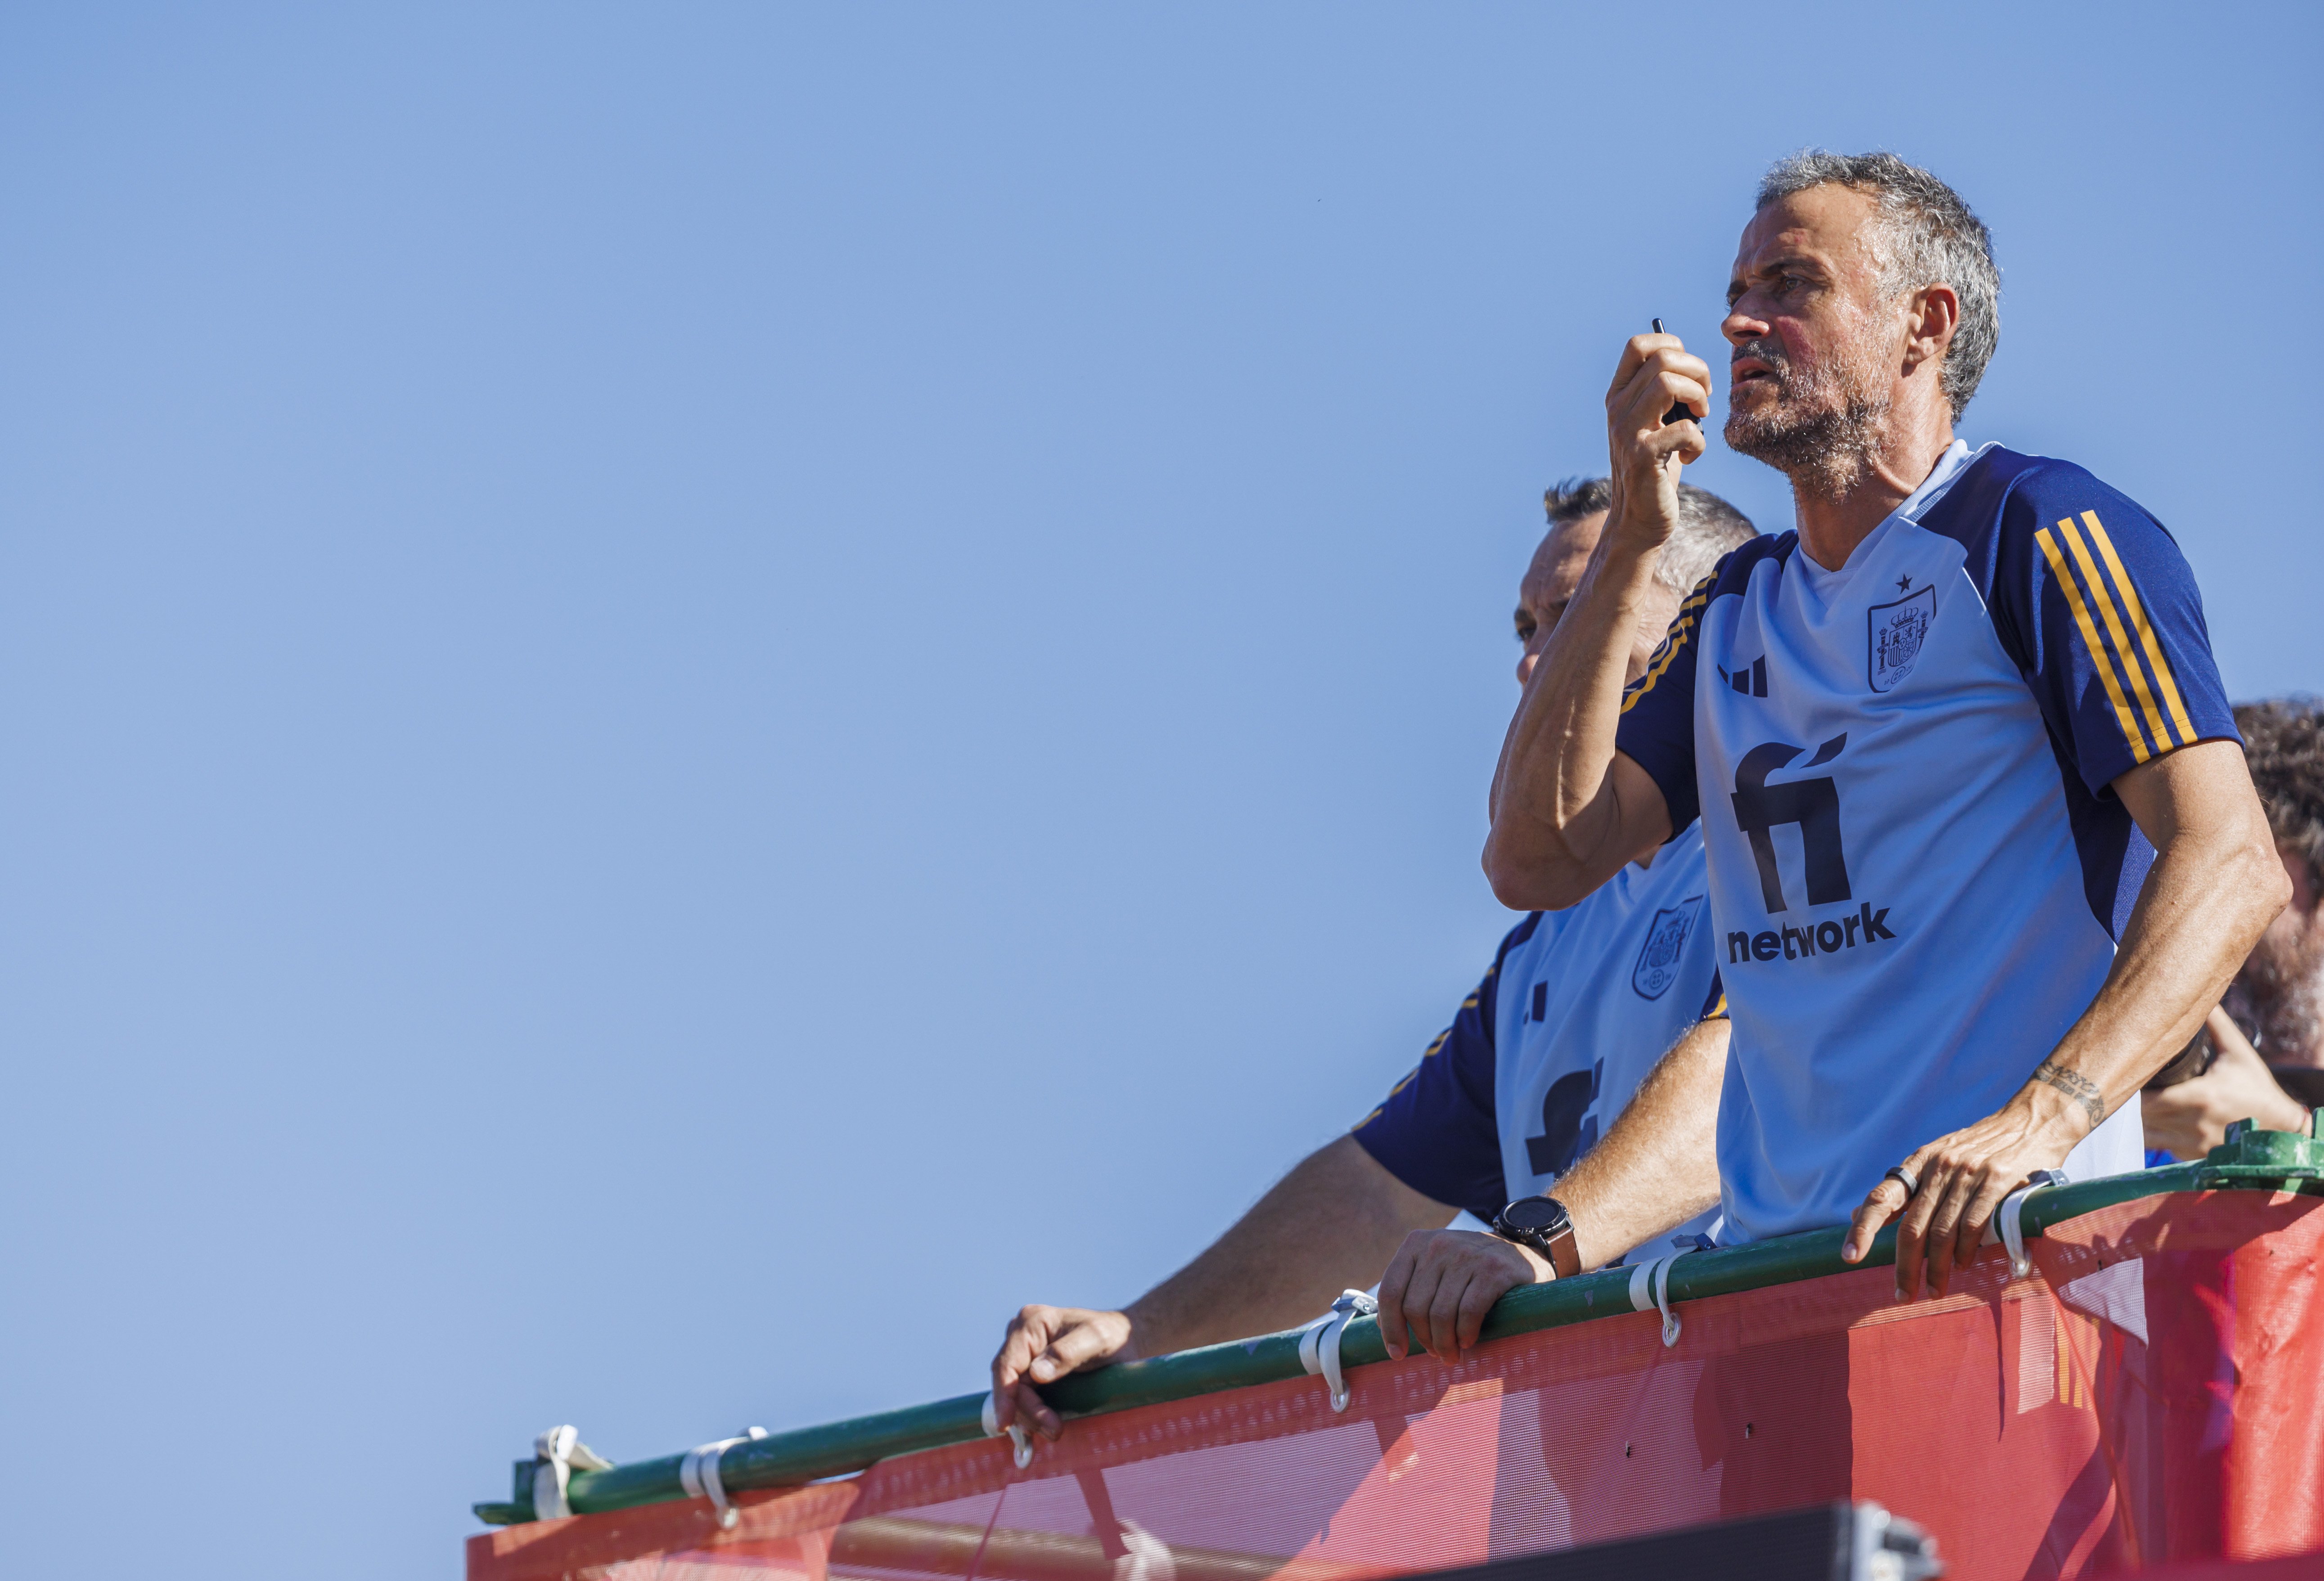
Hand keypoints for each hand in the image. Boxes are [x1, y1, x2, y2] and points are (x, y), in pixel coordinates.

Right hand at [989, 1305, 1134, 1439]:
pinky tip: (1045, 1426)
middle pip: (1009, 1384)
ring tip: (1056, 1430)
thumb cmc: (1113, 1336)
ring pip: (1014, 1395)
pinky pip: (1022, 1397)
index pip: (1007, 1364)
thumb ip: (1067, 1353)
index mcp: (1032, 1323)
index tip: (1006, 1423)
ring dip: (1031, 1417)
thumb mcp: (1097, 1339)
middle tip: (1055, 1431)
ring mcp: (1025, 1355)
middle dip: (1027, 1411)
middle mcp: (1021, 1337)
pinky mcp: (1030, 1372)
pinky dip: (1031, 1415)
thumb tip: (1036, 1374)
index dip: (1004, 1396)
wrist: (1125, 1343)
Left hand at [1376, 1229, 1551, 1364]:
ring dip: (1445, 1344)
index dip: (1390, 1327)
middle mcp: (1439, 1245)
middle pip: (1415, 1308)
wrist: (1522, 1253)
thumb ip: (1411, 1289)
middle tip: (1436, 1354)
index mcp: (1416, 1243)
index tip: (1396, 1353)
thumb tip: (1384, 1326)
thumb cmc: (1471, 1269)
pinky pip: (1468, 1313)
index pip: (1391, 1290)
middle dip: (1424, 1340)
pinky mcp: (1493, 1270)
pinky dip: (1465, 1334)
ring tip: (1452, 1355)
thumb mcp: (1436, 1267)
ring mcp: (1466, 1255)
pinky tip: (1468, 1341)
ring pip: (1441, 1314)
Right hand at [1602, 332, 1712, 550]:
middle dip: (1698, 372)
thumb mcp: (1654, 423)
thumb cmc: (1655, 467)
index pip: (1639, 345)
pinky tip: (1690, 456)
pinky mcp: (1642, 456)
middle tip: (1704, 400)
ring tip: (1699, 420)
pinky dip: (1699, 442)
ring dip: (1699, 398)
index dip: (1673, 347)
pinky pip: (1685, 428)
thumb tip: (1689, 363)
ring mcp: (1626, 431)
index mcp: (1618, 395)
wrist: (1638, 519)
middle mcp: (1617, 408)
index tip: (1689, 373)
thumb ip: (1662, 394)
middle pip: (1663, 359)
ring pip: (1670, 383)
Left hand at [1842, 1098, 2079, 1300]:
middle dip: (1905, 1266)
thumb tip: (1857, 1214)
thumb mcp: (1935, 1159)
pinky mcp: (1998, 1180)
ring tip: (1934, 1290)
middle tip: (1903, 1294)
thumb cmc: (1977, 1148)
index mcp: (1918, 1162)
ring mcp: (1968, 1173)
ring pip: (1942, 1232)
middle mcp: (1938, 1167)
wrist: (2028, 1123)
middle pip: (1912, 1227)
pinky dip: (1966, 1250)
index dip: (1863, 1228)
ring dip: (1937, 1268)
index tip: (1850, 1257)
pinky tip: (1963, 1266)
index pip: (1882, 1197)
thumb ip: (1904, 1189)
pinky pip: (1974, 1224)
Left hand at [2143, 1007, 2309, 1156]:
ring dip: (2139, 1121)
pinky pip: (2162, 1146)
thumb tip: (2202, 999)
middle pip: (2141, 1117)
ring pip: (2147, 1135)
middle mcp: (2192, 1124)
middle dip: (2130, 1102)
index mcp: (2199, 1097)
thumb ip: (2217, 1025)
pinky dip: (2155, 1134)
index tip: (2129, 1075)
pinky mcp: (2195, 1156)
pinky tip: (2156, 1119)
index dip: (2132, 1088)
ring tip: (2137, 1103)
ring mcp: (2193, 1144)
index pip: (2145, 1098)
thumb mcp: (2239, 1053)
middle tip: (2127, 1086)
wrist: (2282, 1127)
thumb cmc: (2258, 1088)